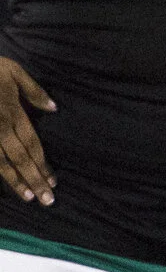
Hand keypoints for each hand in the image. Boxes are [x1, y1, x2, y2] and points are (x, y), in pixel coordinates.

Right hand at [0, 58, 55, 205]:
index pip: (33, 144)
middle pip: (21, 157)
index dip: (43, 164)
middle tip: (48, 200)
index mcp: (13, 113)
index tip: (54, 181)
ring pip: (1, 162)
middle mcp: (0, 127)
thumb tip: (53, 108)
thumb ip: (33, 91)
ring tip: (28, 197)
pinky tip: (5, 183)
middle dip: (35, 179)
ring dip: (15, 181)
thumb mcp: (14, 71)